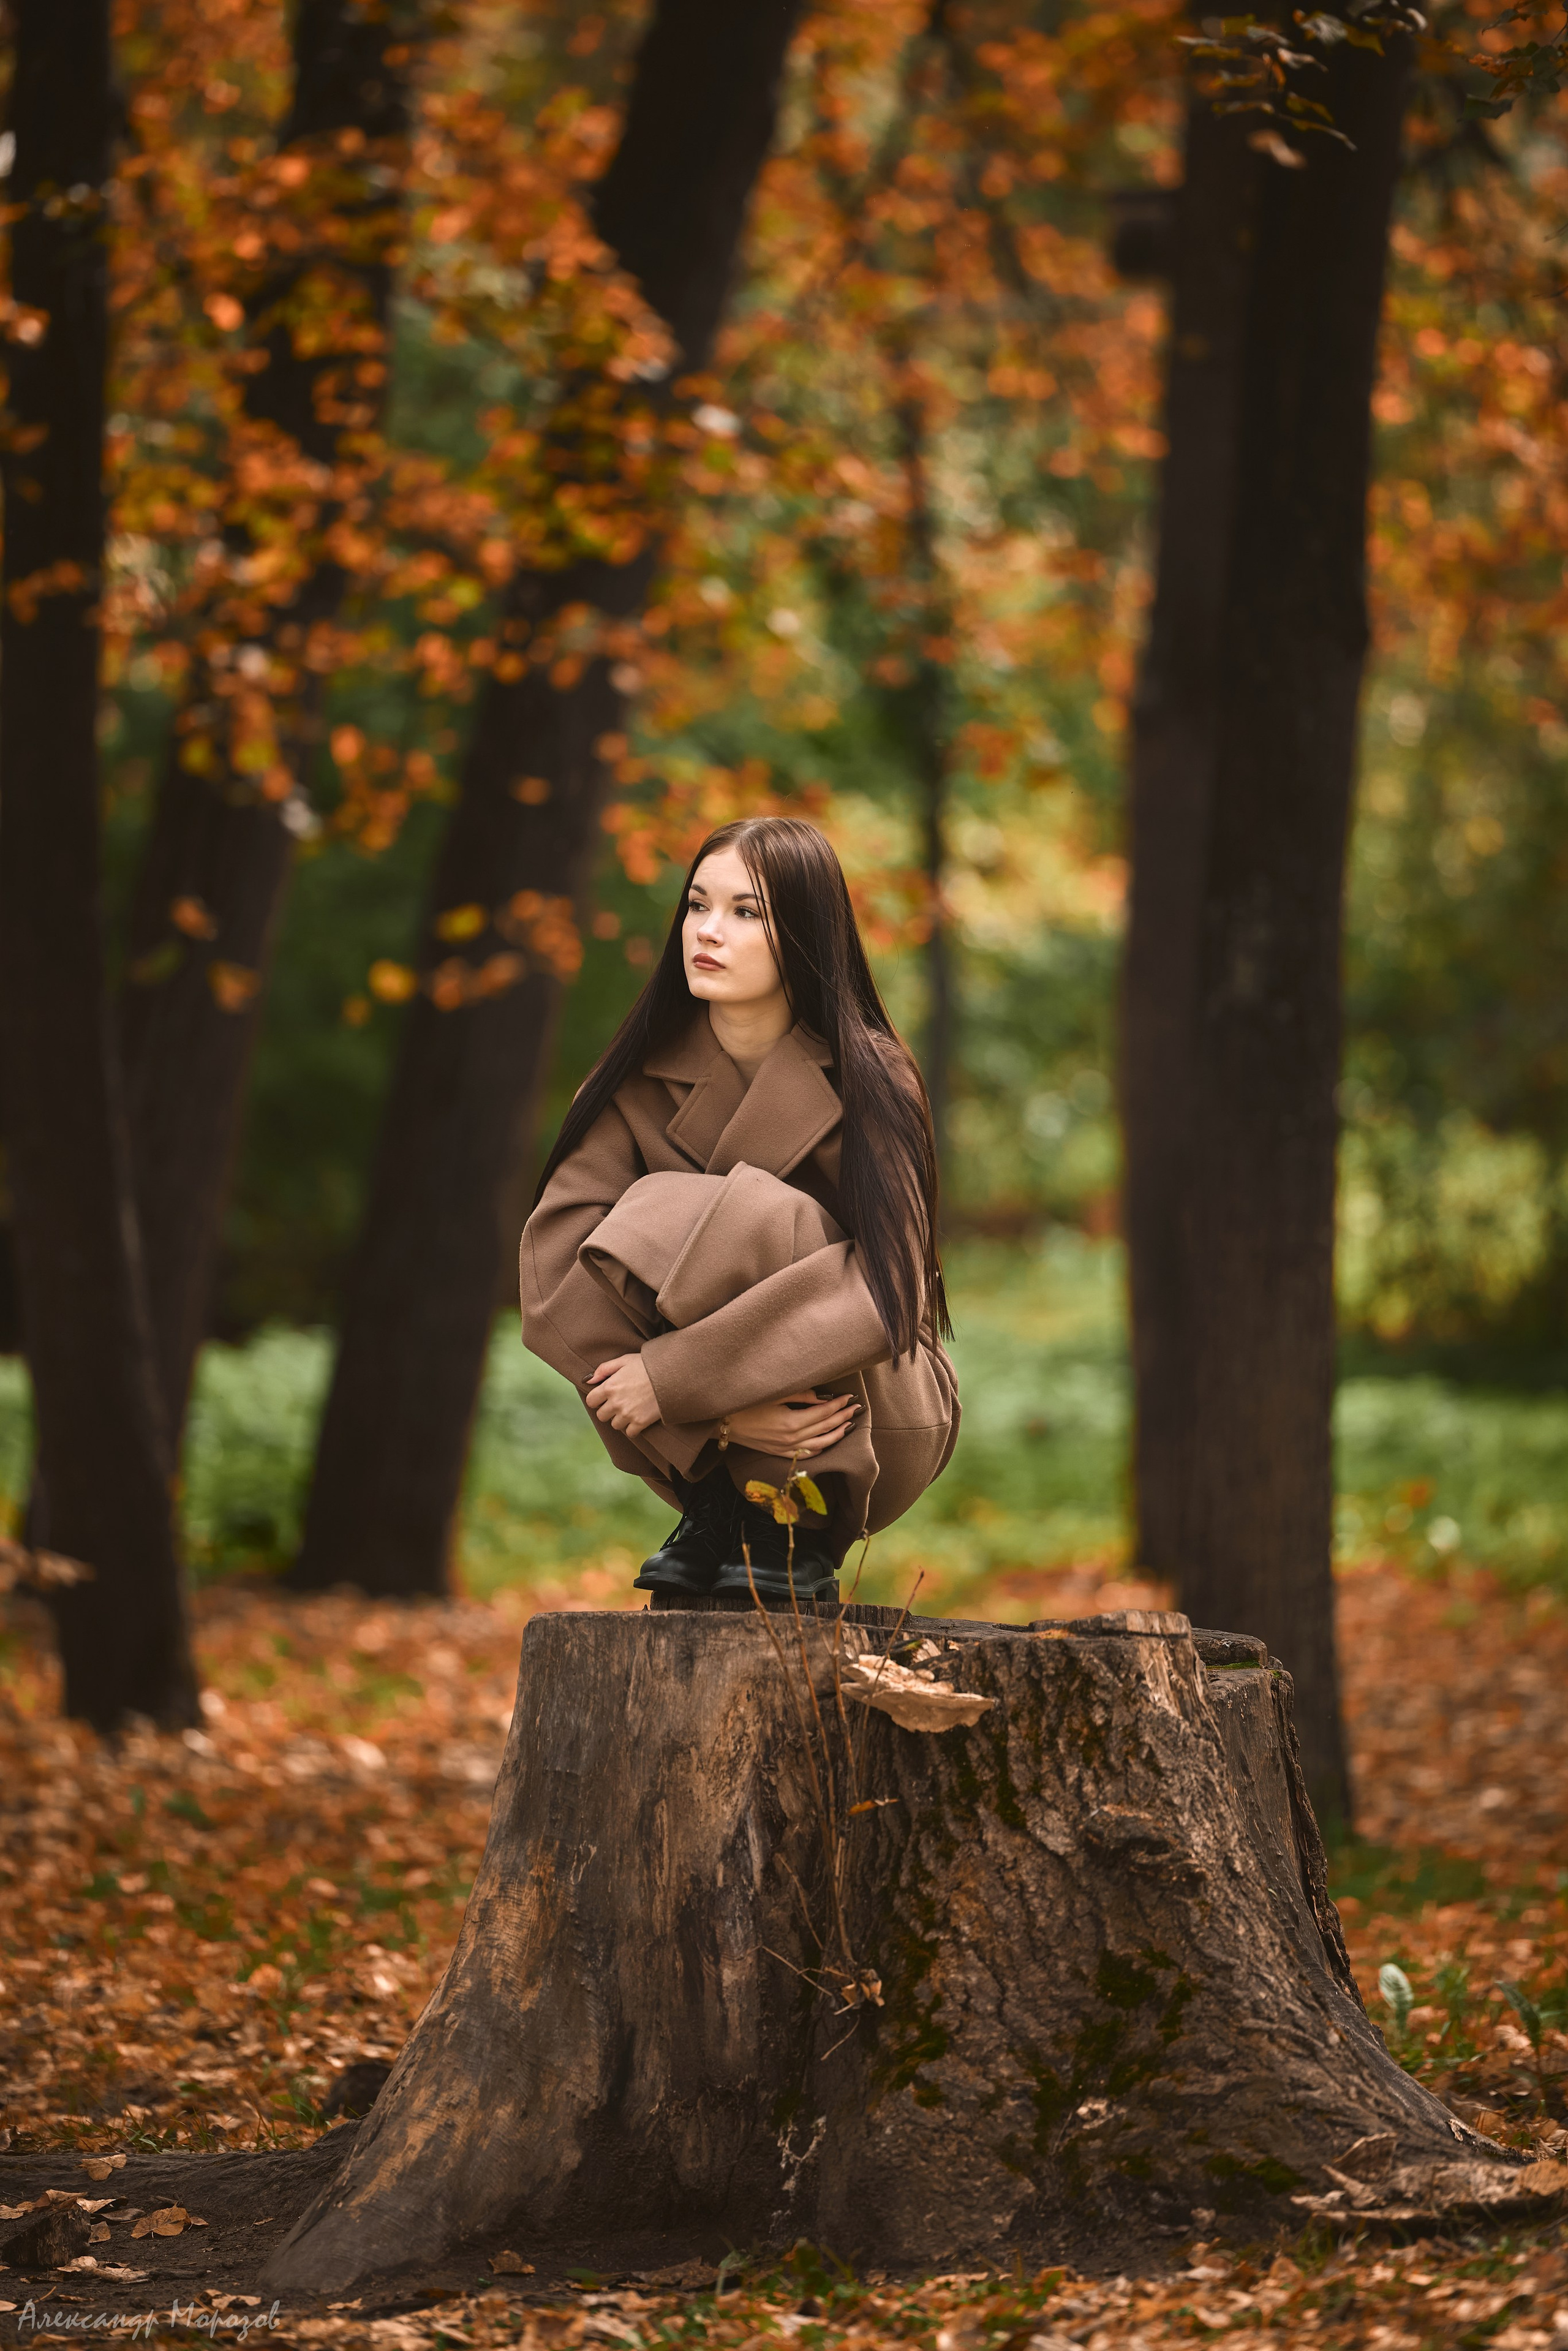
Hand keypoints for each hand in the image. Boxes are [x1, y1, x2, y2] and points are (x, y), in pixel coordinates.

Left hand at [585, 1352, 661, 1435]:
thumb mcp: (624, 1360)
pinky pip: (630, 1432)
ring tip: (631, 1409)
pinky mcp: (640, 1422)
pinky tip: (638, 1418)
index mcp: (610, 1386)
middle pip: (601, 1415)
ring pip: (615, 1425)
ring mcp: (628, 1414)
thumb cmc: (648, 1365)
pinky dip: (633, 1428)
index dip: (597, 1399)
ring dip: (620, 1419)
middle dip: (608, 1410)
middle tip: (619, 1403)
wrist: (672, 1375)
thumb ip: (604, 1369)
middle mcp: (616, 1402)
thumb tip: (588, 1381)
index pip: (591, 1401)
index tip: (605, 1397)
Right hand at [725, 1390, 859, 1460]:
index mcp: (791, 1422)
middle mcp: (792, 1439)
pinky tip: (827, 1443)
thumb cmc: (747, 1404)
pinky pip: (806, 1455)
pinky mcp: (779, 1454)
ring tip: (848, 1426)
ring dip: (836, 1435)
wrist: (724, 1423)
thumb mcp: (774, 1394)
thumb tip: (822, 1396)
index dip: (838, 1404)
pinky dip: (820, 1449)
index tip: (849, 1397)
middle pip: (825, 1428)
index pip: (823, 1413)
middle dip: (843, 1417)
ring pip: (820, 1445)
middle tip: (856, 1408)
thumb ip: (801, 1395)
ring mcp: (786, 1449)